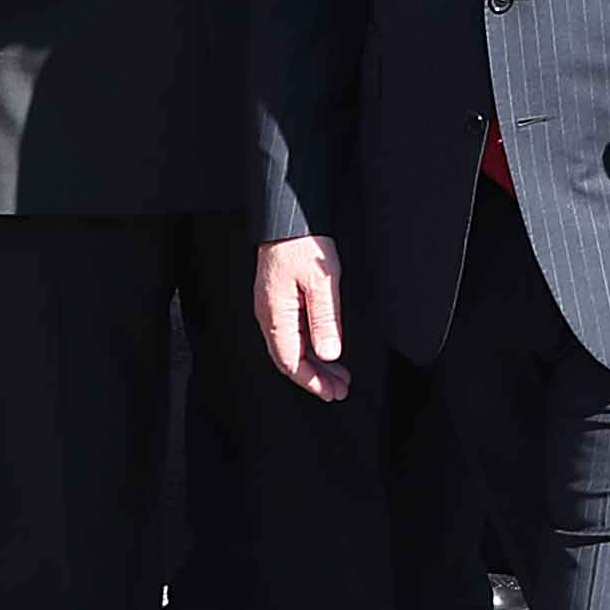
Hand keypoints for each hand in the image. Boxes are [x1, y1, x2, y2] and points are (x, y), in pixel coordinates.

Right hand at [253, 235, 347, 401]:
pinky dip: (310, 346)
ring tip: (338, 375)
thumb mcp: (322, 282)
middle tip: (340, 389)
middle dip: (315, 378)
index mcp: (275, 315)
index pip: (290, 362)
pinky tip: (325, 349)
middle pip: (289, 359)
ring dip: (315, 363)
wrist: (289, 216)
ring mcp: (272, 307)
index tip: (332, 393)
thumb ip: (326, 320)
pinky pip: (292, 332)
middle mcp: (269, 315)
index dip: (312, 381)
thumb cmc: (303, 243)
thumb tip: (329, 355)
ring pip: (291, 347)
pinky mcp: (279, 298)